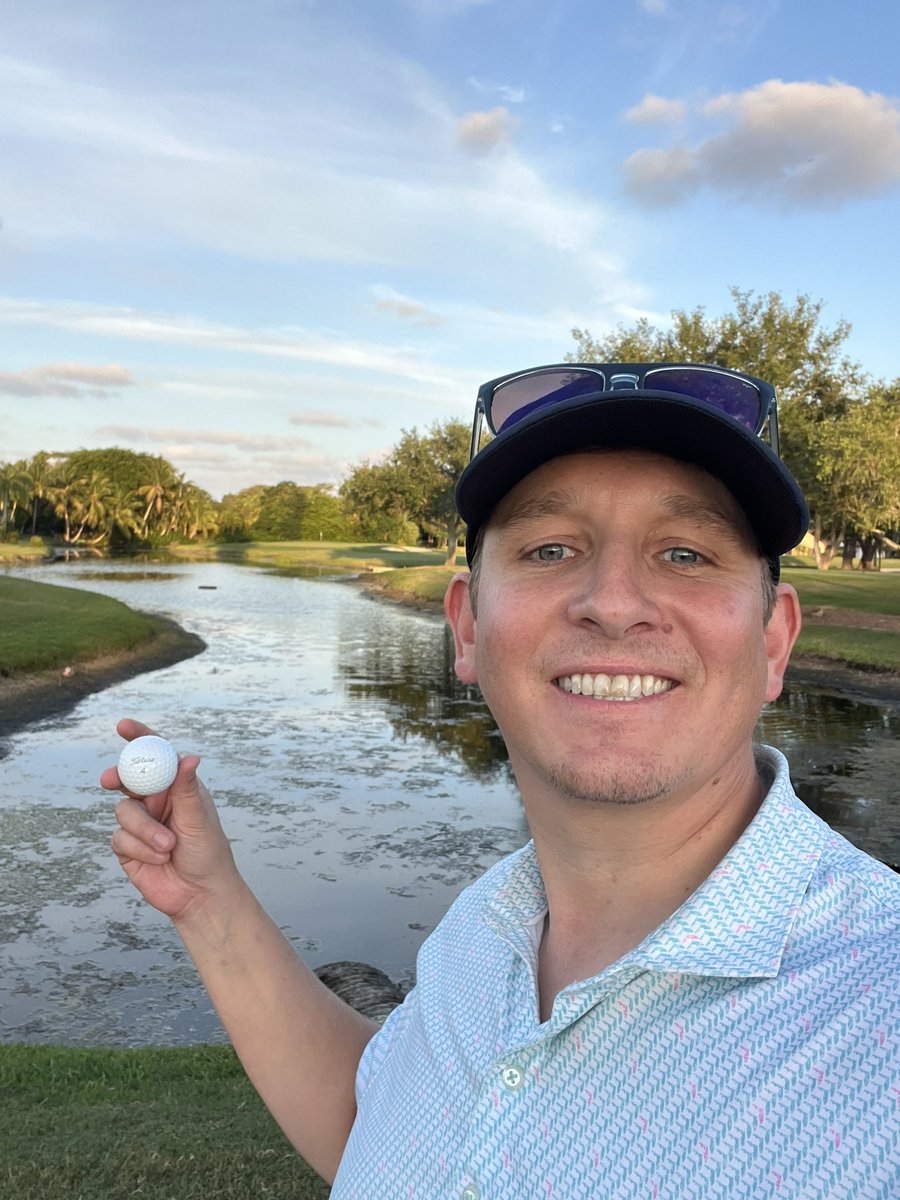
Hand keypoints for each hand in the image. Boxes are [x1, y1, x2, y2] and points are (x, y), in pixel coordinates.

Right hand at [104, 718, 240, 921]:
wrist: (199, 895)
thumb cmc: (208, 854)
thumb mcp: (199, 819)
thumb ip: (187, 790)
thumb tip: (190, 757)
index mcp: (178, 787)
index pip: (157, 756)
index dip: (140, 738)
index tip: (123, 726)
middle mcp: (157, 801)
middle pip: (128, 778)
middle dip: (118, 777)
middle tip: (111, 780)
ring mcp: (141, 823)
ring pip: (123, 811)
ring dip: (145, 830)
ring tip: (168, 846)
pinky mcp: (128, 846)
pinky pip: (120, 838)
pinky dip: (140, 848)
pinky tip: (158, 859)